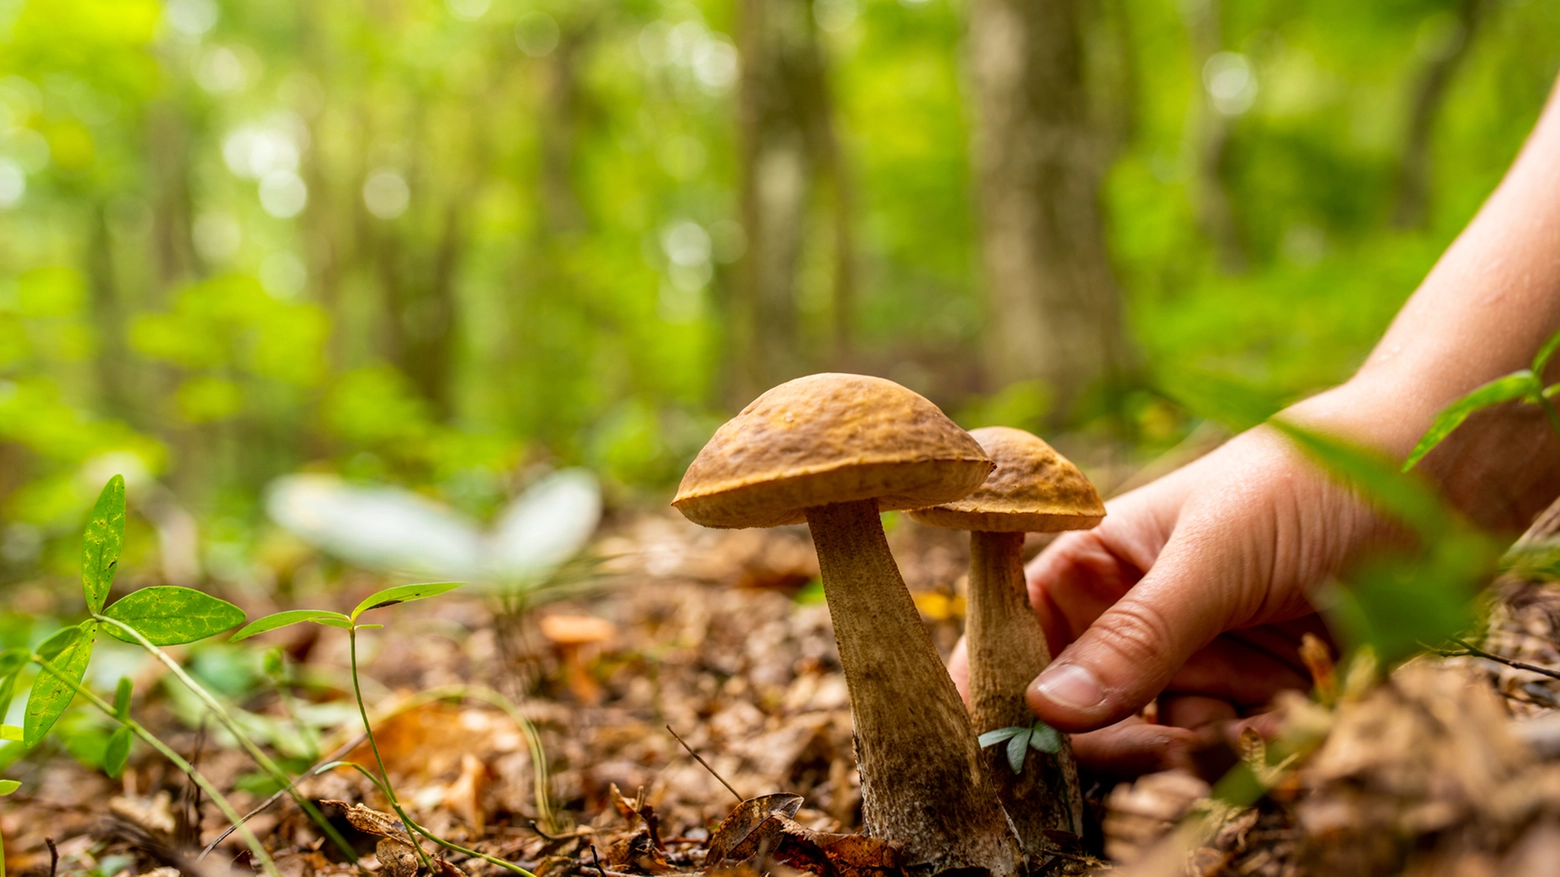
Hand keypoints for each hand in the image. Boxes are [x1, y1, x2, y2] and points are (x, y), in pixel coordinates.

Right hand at [949, 419, 1394, 774]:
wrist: (1438, 480)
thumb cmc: (1308, 484)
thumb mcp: (1215, 554)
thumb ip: (1137, 635)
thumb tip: (1044, 710)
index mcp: (1095, 566)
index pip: (1014, 637)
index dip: (999, 692)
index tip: (1011, 747)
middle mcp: (1131, 620)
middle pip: (1079, 713)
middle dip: (1117, 738)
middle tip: (1172, 742)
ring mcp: (1193, 660)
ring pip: (1154, 741)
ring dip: (1197, 747)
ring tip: (1257, 718)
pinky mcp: (1254, 695)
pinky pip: (1227, 751)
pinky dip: (1253, 749)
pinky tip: (1290, 719)